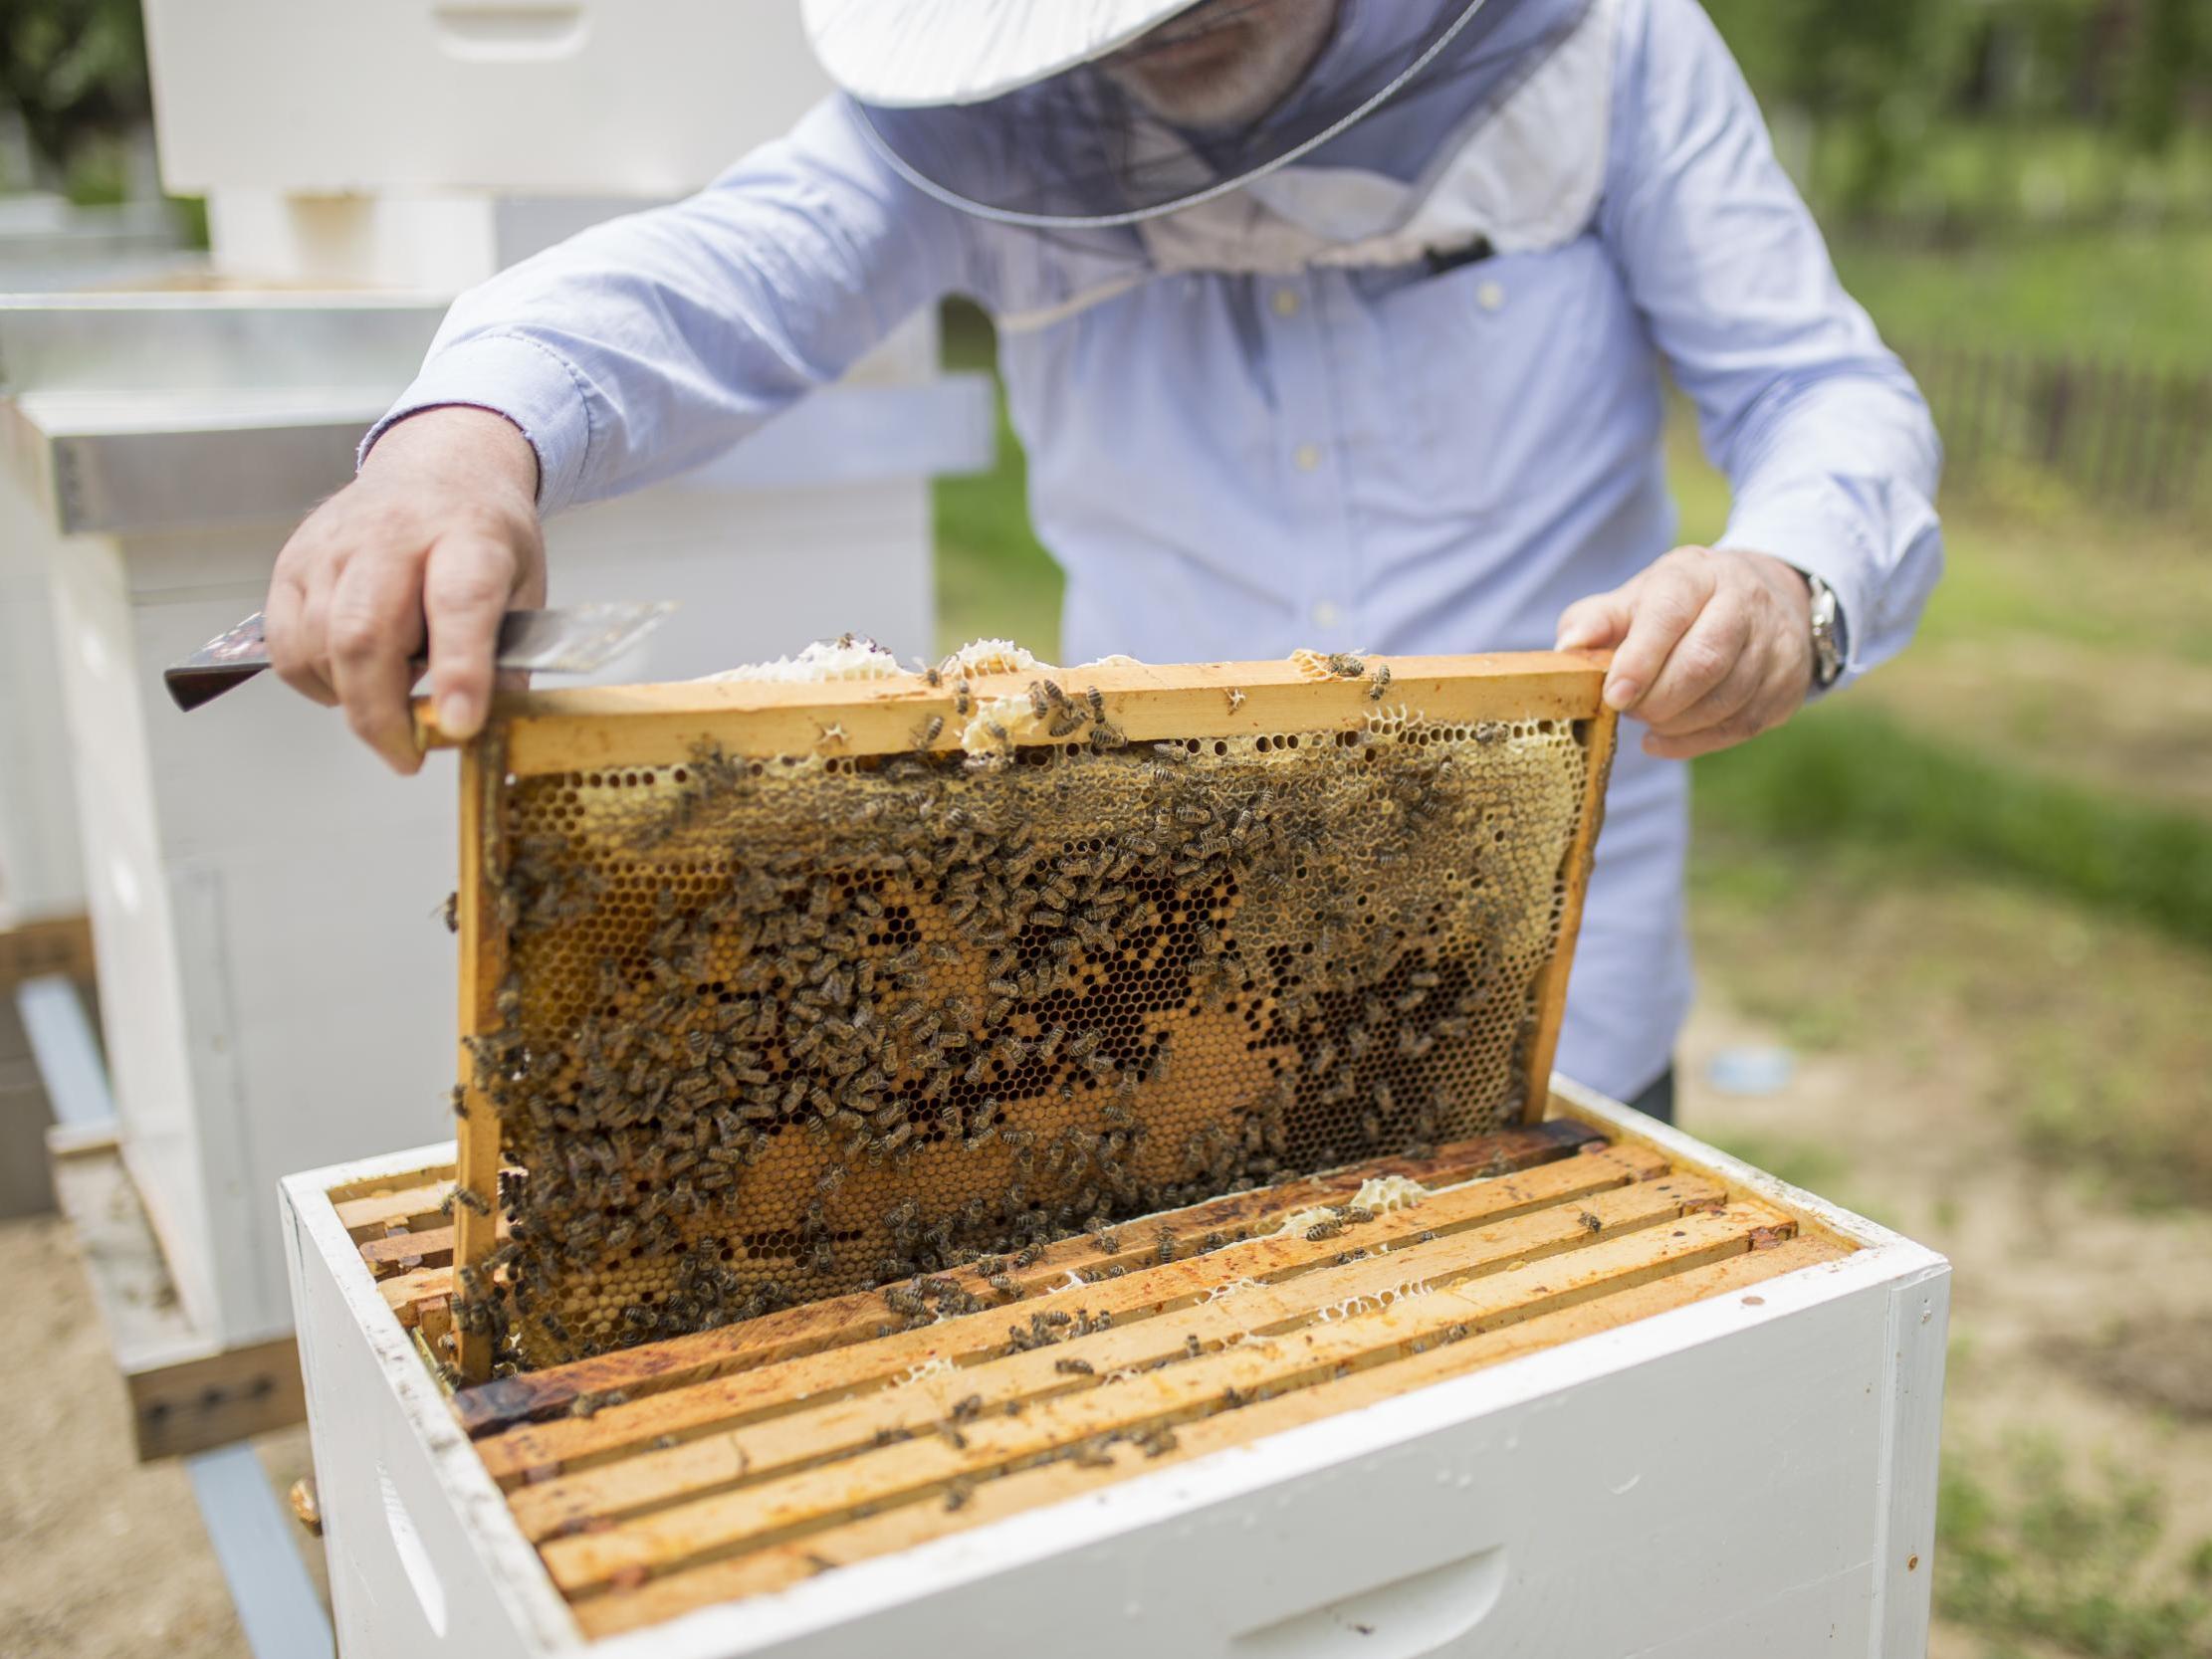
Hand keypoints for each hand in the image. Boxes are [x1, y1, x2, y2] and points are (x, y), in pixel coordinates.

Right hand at [265, 407, 545, 773]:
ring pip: (318, 644)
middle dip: (381, 713)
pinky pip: (285, 644)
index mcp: (468, 537)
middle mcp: (393, 536)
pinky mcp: (292, 562)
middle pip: (366, 634)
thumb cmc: (482, 534)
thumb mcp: (523, 585)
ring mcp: (333, 547)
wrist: (439, 465)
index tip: (459, 725)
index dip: (459, 670)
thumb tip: (487, 730)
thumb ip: (509, 657)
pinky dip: (314, 682)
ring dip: (351, 699)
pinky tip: (351, 680)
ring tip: (391, 706)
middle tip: (407, 756)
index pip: (460, 604)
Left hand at [1554, 546, 1812, 759]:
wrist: (1761, 598)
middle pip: (1703, 663)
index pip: (1671, 615)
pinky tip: (1663, 739)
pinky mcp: (1788, 684)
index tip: (1614, 696)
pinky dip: (1694, 743)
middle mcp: (1745, 603)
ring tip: (1649, 718)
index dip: (1640, 660)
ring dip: (1675, 723)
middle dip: (1657, 700)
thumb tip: (1566, 648)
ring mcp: (1775, 644)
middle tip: (1629, 709)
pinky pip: (1741, 727)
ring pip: (1725, 701)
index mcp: (1697, 575)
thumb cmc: (1679, 604)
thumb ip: (1597, 620)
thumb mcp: (1637, 598)